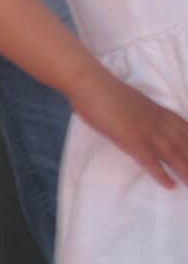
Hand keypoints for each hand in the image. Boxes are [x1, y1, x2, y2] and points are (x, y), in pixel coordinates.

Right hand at [70, 67, 187, 187]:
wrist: (90, 84)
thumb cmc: (104, 89)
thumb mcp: (131, 100)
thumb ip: (142, 112)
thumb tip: (141, 120)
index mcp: (157, 110)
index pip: (185, 128)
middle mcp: (157, 121)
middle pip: (184, 144)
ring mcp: (146, 131)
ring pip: (174, 154)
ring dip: (186, 171)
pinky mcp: (133, 140)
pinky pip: (151, 161)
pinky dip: (162, 175)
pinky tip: (169, 185)